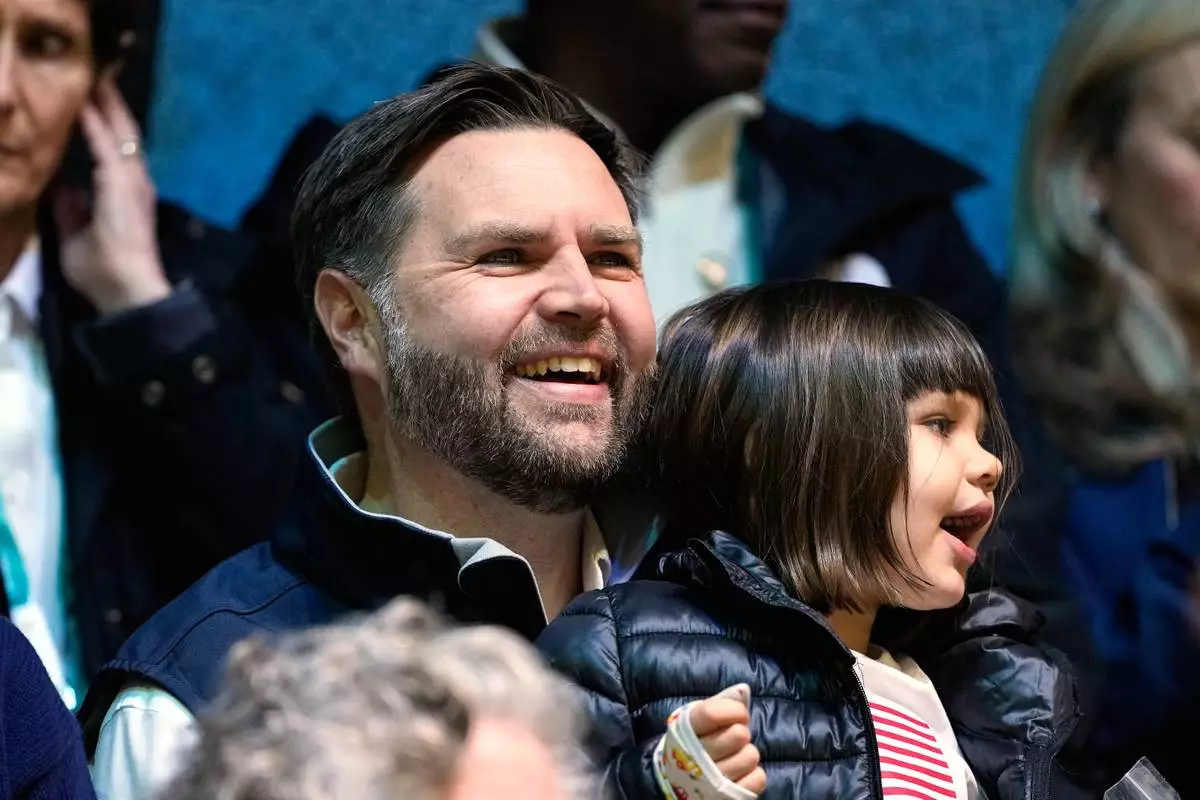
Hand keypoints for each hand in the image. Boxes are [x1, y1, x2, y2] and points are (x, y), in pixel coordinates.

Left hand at [55, 73, 169, 314]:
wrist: (126, 290)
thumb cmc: (103, 273)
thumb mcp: (77, 237)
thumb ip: (72, 211)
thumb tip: (62, 186)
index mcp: (125, 194)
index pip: (114, 150)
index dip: (103, 124)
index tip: (91, 101)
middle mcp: (134, 181)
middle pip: (122, 133)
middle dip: (109, 104)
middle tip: (99, 74)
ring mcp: (132, 180)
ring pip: (119, 131)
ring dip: (105, 103)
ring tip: (96, 76)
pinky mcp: (122, 182)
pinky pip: (106, 143)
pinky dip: (95, 120)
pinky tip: (86, 99)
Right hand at [690, 686, 766, 794]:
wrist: (680, 781)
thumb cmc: (694, 743)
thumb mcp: (698, 721)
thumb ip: (718, 704)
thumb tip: (743, 690)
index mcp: (685, 732)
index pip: (712, 714)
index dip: (734, 710)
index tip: (739, 713)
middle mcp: (695, 758)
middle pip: (738, 735)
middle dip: (741, 732)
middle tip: (733, 738)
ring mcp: (712, 782)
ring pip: (750, 756)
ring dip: (747, 754)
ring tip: (735, 755)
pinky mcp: (729, 797)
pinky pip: (758, 779)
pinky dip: (754, 775)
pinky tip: (741, 773)